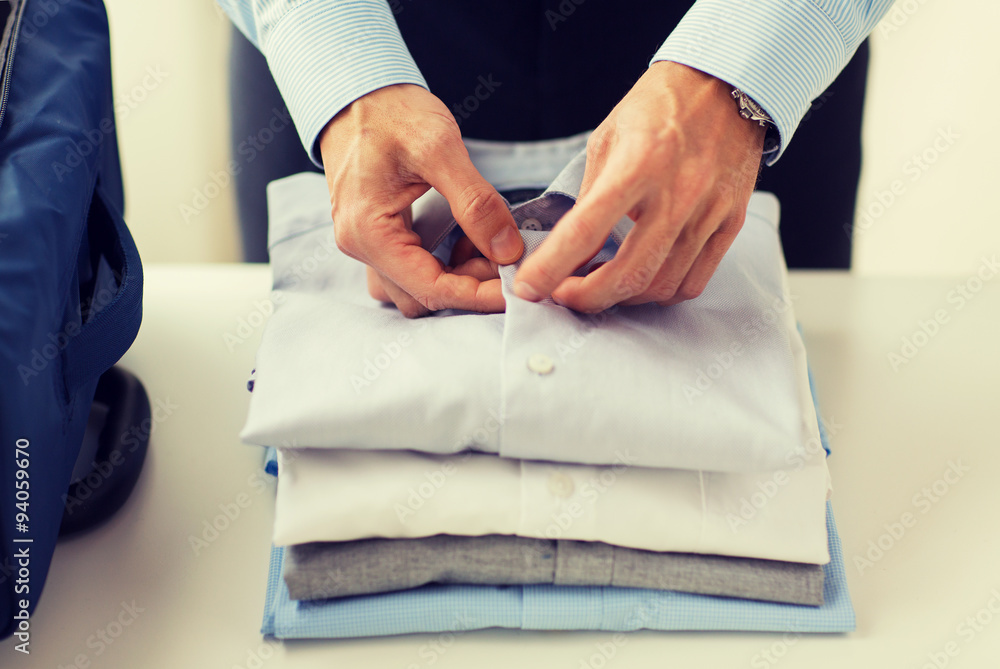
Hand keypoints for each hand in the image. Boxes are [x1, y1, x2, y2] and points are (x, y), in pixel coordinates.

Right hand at [319, 84, 523, 317]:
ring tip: (492, 247)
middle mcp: (361, 246)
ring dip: (458, 276)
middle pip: (423, 297)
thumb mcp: (439, 148)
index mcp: (368, 233)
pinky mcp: (379, 232)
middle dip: (470, 287)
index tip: (517, 290)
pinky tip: (471, 239)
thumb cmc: (390, 111)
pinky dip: (446, 262)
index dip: (477, 297)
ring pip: (418, 286)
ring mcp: (367, 241)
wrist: (356, 89)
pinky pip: (413, 266)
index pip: (430, 289)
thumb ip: (476, 203)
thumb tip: (508, 250)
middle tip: (510, 262)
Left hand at [513, 61, 765, 311]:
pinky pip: (693, 281)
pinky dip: (660, 292)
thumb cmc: (659, 107)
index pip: (584, 231)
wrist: (726, 83)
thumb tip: (569, 249)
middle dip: (587, 298)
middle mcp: (677, 192)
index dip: (550, 268)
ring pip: (661, 286)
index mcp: (637, 164)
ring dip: (622, 298)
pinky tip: (641, 280)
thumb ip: (589, 197)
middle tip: (564, 295)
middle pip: (629, 274)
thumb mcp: (607, 140)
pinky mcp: (731, 222)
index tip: (528, 287)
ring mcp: (709, 211)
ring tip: (600, 285)